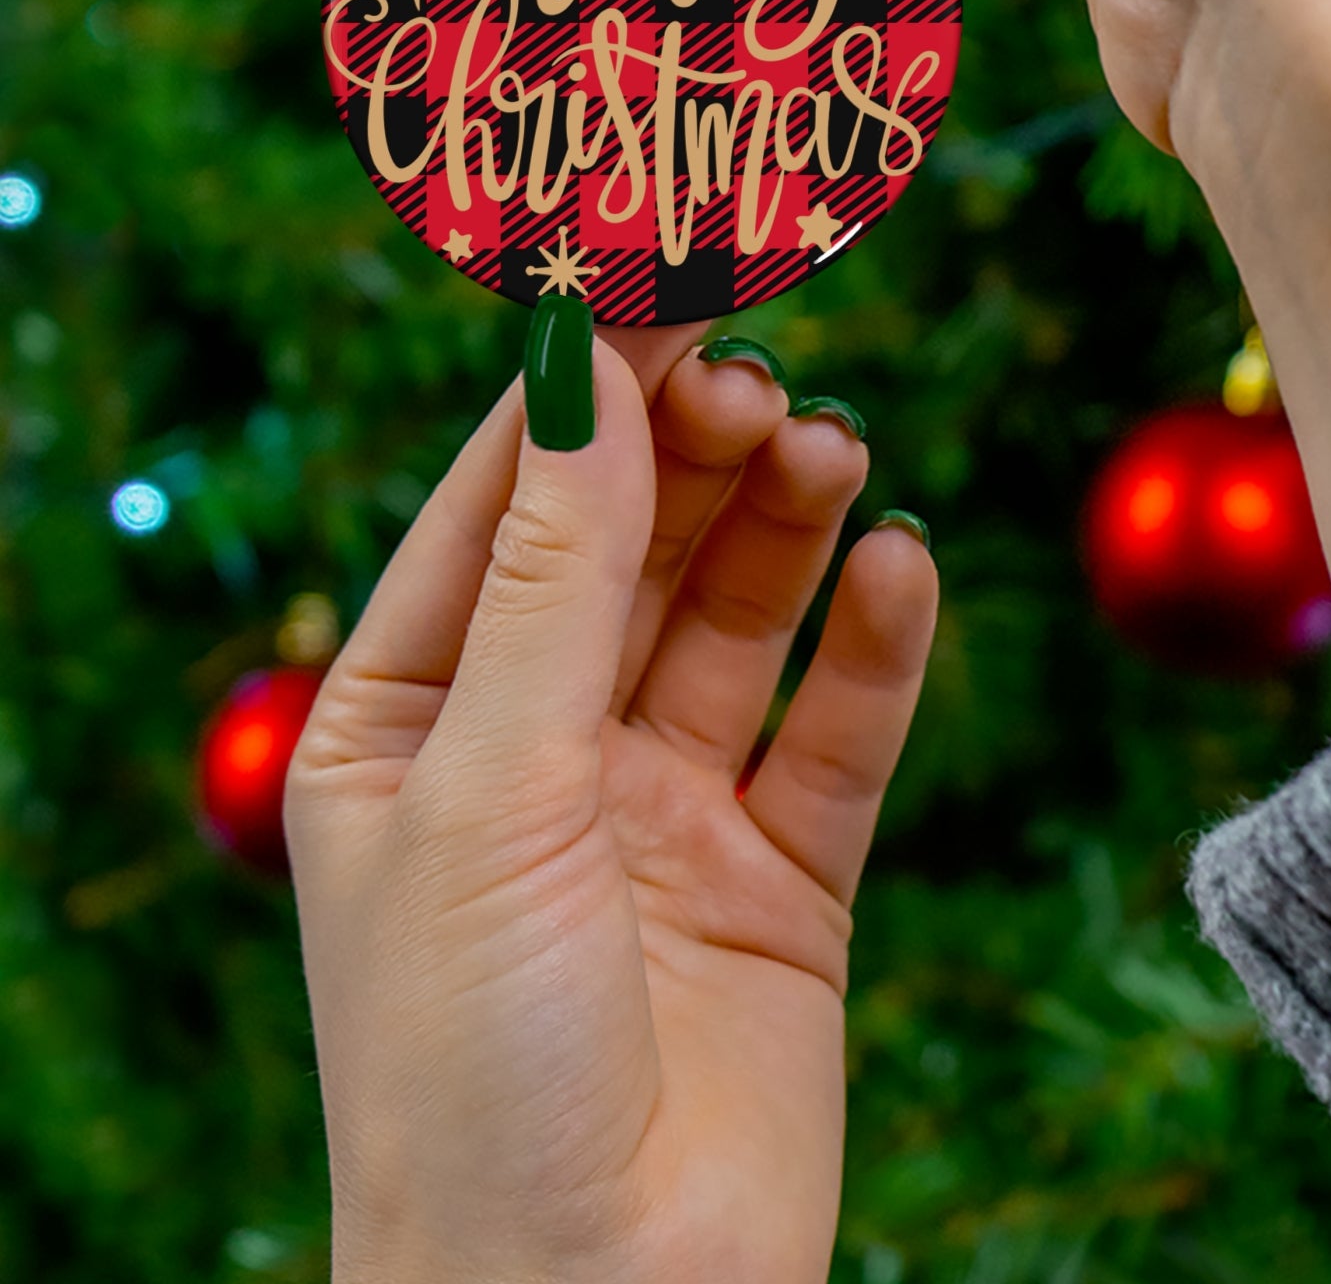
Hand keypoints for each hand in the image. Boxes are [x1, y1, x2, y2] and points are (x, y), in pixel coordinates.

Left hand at [286, 325, 936, 1283]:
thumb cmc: (471, 1069)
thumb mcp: (491, 790)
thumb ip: (555, 577)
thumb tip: (586, 371)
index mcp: (410, 726)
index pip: (500, 510)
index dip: (580, 395)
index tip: (660, 282)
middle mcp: (538, 755)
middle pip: (632, 549)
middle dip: (693, 455)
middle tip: (762, 376)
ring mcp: (664, 814)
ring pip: (738, 620)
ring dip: (786, 527)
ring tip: (832, 451)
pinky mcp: (782, 879)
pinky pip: (837, 731)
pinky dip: (874, 646)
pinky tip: (901, 569)